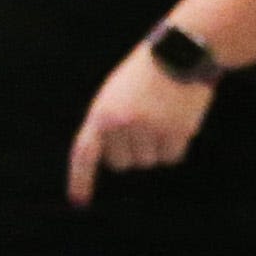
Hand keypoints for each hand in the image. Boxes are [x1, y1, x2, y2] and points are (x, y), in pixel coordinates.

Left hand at [66, 48, 214, 205]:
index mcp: (101, 114)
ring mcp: (149, 129)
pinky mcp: (176, 132)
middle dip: (131, 152)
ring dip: (155, 147)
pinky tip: (176, 121)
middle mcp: (122, 125)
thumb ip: (107, 125)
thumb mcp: (113, 95)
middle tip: (142, 125)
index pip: (85, 153)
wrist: (176, 53)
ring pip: (148, 162)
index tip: (78, 201)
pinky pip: (171, 157)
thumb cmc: (143, 75)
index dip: (80, 179)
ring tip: (160, 117)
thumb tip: (112, 158)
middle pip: (122, 164)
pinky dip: (175, 146)